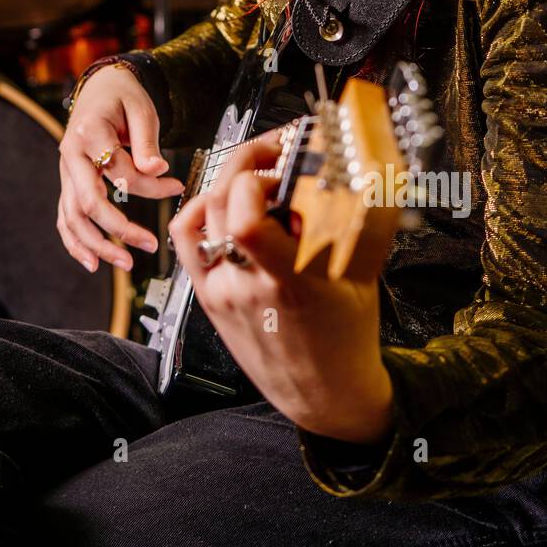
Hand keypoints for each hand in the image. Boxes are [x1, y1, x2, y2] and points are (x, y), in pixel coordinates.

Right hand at [58, 66, 183, 272]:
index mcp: (89, 133)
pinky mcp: (68, 183)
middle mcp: (71, 155)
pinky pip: (65, 217)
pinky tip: (92, 262)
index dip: (151, 186)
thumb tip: (156, 172)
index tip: (176, 187)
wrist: (99, 87)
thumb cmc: (122, 97)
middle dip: (118, 228)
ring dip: (96, 244)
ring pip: (72, 216)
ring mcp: (66, 171)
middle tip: (148, 245)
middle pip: (88, 201)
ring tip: (124, 263)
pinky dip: (75, 242)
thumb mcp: (141, 110)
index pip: (120, 171)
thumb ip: (147, 142)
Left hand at [168, 127, 393, 441]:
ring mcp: (221, 291)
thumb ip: (345, 226)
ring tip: (257, 177)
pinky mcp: (208, 297)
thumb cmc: (347, 339)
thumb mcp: (359, 278)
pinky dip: (201, 211)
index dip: (258, 181)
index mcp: (290, 283)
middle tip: (273, 152)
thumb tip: (339, 173)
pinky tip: (226, 203)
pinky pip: (188, 241)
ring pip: (201, 216)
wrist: (325, 394)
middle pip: (221, 204)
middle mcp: (247, 286)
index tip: (286, 167)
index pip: (246, 219)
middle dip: (246, 162)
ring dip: (228, 183)